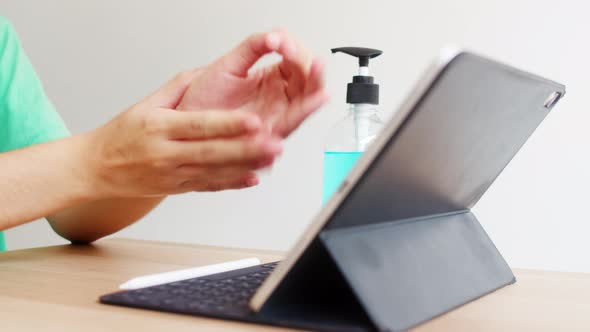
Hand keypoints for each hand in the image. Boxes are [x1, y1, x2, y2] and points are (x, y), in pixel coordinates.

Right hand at [83, 71, 281, 197]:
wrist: (95, 168)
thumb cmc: (121, 134)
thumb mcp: (145, 104)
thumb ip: (179, 89)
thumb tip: (210, 73)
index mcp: (159, 127)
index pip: (199, 125)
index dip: (228, 125)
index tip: (253, 121)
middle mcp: (166, 153)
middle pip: (212, 152)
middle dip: (246, 149)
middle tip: (275, 143)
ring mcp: (172, 175)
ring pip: (214, 172)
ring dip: (245, 166)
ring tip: (271, 158)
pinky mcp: (177, 189)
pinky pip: (208, 187)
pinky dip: (231, 184)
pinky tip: (252, 178)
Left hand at [177, 29, 328, 137]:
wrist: (185, 126)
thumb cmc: (201, 102)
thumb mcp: (228, 65)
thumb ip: (252, 47)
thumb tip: (274, 35)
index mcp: (269, 80)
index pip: (294, 62)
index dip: (293, 50)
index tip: (280, 41)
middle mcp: (277, 99)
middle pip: (307, 81)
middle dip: (310, 66)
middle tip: (302, 56)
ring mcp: (276, 116)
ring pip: (307, 100)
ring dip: (315, 84)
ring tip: (317, 68)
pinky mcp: (270, 133)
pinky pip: (294, 121)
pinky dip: (307, 108)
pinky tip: (315, 98)